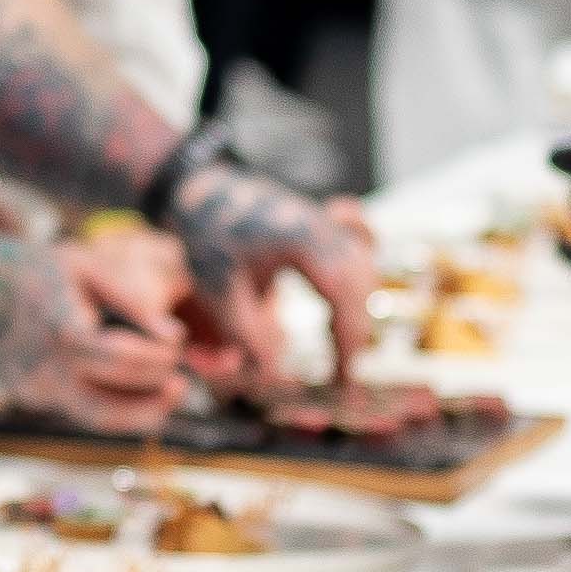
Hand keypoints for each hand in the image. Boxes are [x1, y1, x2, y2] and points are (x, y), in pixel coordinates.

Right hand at [0, 231, 195, 425]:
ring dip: (139, 415)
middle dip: (156, 399)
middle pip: (109, 410)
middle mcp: (46, 373)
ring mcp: (36, 392)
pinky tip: (132, 383)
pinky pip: (80, 407)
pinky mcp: (33, 398)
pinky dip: (113, 400)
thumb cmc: (29, 270)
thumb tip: (176, 337)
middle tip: (180, 379)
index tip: (177, 343)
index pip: (123, 361)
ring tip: (167, 396)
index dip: (159, 357)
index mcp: (62, 334)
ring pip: (96, 421)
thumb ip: (132, 298)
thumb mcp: (83, 266)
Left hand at [158, 162, 378, 393]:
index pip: (341, 294)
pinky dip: (360, 282)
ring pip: (365, 269)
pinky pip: (361, 250)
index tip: (343, 377)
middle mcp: (323, 225)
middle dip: (356, 332)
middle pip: (361, 284)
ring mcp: (328, 220)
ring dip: (358, 311)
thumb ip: (245, 335)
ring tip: (341, 350)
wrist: (206, 194)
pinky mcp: (327, 223)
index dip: (348, 339)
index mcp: (300, 238)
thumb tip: (273, 376)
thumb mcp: (218, 291)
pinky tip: (350, 304)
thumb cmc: (208, 239)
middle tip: (343, 374)